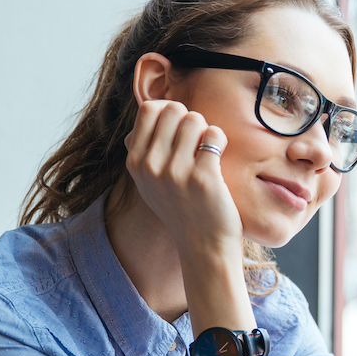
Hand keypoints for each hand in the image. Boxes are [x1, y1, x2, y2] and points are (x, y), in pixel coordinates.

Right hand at [124, 99, 243, 262]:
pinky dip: (220, 140)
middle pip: (173, 110)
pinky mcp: (203, 177)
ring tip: (208, 151)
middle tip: (198, 140)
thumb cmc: (181, 209)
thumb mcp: (149, 183)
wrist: (203, 246)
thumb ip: (145, 149)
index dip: (168, 110)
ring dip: (206, 130)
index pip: (148, 109)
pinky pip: (214, 135)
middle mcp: (151, 166)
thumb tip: (152, 109)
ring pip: (195, 119)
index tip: (180, 126)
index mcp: (135, 163)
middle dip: (190, 118)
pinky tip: (218, 157)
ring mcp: (176, 172)